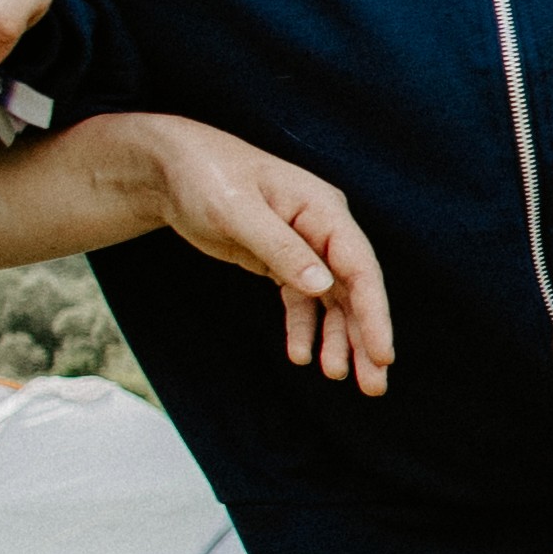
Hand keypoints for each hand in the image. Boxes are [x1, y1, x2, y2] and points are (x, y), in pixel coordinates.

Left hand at [117, 114, 393, 394]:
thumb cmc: (206, 175)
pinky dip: (303, 328)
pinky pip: (302, 301)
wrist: (170, 168)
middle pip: (354, 290)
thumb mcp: (238, 210)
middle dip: (364, 337)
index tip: (382, 353)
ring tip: (338, 376)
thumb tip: (323, 287)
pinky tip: (299, 355)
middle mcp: (322, 229)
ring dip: (338, 339)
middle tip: (374, 385)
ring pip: (333, 300)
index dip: (374, 313)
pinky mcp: (281, 260)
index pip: (360, 267)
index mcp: (323, 209)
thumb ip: (281, 248)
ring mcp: (305, 246)